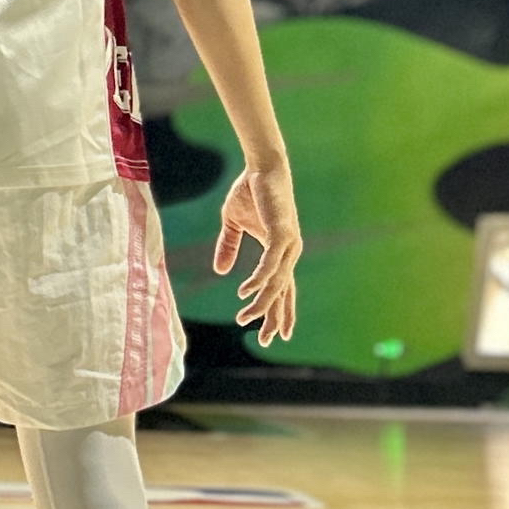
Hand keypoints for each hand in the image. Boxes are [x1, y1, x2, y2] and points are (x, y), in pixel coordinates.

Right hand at [213, 161, 300, 346]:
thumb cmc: (249, 191)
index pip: (281, 288)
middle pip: (283, 293)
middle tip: (265, 340)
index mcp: (280, 252)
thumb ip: (228, 246)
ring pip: (276, 284)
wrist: (260, 168)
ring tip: (243, 318)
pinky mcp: (282, 235)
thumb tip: (219, 270)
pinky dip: (258, 282)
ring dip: (260, 303)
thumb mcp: (233, 223)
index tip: (274, 335)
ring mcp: (288, 245)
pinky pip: (270, 267)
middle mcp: (288, 252)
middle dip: (275, 318)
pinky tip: (246, 293)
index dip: (278, 311)